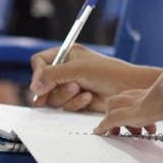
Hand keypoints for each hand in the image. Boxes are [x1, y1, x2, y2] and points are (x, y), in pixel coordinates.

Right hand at [29, 44, 160, 111]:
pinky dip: (74, 104)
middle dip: (55, 88)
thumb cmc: (108, 73)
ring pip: (52, 97)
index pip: (39, 62)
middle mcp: (65, 70)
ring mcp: (70, 87)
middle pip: (43, 83)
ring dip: (66, 96)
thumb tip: (35, 86)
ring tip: (81, 91)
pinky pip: (64, 107)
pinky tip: (88, 98)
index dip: (38, 73)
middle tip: (71, 87)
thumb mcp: (77, 69)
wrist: (128, 89)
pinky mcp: (76, 102)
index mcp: (66, 55)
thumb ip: (53, 75)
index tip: (41, 84)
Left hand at [94, 60, 162, 134]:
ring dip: (113, 119)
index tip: (141, 113)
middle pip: (124, 97)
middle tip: (125, 125)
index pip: (143, 94)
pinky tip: (99, 134)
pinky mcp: (130, 113)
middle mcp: (146, 94)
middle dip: (122, 109)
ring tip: (111, 132)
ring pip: (114, 106)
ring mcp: (137, 102)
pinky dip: (103, 127)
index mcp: (161, 91)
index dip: (138, 101)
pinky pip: (110, 120)